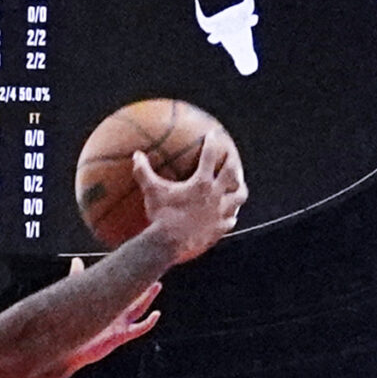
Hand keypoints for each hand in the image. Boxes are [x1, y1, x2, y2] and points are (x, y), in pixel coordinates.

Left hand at [64, 269, 160, 371]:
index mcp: (108, 304)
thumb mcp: (77, 298)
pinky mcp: (119, 336)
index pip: (124, 288)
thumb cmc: (72, 325)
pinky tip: (156, 314)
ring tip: (156, 285)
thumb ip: (77, 277)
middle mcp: (115, 314)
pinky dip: (148, 323)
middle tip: (154, 270)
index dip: (133, 277)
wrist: (69, 348)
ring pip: (139, 309)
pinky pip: (138, 329)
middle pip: (133, 296)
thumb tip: (76, 260)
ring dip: (147, 298)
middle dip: (143, 284)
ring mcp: (119, 325)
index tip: (141, 263)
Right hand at [135, 130, 245, 263]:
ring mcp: (220, 213)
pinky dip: (231, 216)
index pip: (210, 156)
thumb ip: (144, 172)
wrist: (169, 243)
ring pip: (238, 197)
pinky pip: (230, 221)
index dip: (213, 142)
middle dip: (233, 162)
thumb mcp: (152, 192)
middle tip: (232, 157)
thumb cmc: (161, 216)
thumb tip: (136, 155)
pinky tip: (230, 216)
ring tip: (239, 187)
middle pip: (231, 173)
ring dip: (240, 190)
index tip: (214, 134)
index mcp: (201, 183)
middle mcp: (215, 195)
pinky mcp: (219, 229)